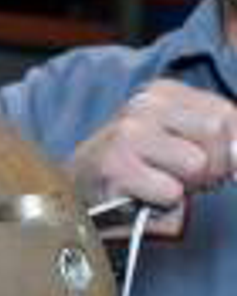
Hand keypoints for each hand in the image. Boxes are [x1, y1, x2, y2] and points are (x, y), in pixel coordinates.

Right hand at [69, 79, 236, 215]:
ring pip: (197, 164)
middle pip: (217, 133)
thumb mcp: (178, 140)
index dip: (230, 148)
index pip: (227, 114)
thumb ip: (220, 139)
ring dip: (185, 187)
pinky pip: (171, 192)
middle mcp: (144, 104)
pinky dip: (161, 204)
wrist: (74, 192)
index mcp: (163, 92)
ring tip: (157, 185)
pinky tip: (138, 196)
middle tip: (180, 178)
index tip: (208, 164)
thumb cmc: (135, 169)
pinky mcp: (115, 167)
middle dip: (210, 167)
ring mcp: (127, 134)